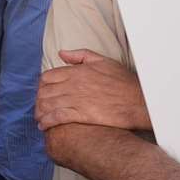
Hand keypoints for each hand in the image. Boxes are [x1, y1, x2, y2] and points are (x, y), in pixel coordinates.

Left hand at [35, 49, 150, 131]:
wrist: (140, 102)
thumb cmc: (125, 82)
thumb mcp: (104, 61)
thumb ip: (81, 55)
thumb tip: (61, 53)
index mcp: (77, 71)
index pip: (47, 77)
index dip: (42, 86)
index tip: (44, 92)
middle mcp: (73, 84)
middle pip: (44, 91)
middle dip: (39, 100)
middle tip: (40, 107)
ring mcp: (76, 99)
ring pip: (47, 104)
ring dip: (40, 112)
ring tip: (39, 118)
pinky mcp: (81, 114)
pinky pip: (57, 117)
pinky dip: (47, 121)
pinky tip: (44, 126)